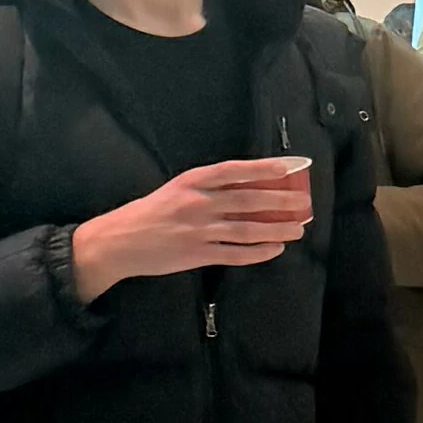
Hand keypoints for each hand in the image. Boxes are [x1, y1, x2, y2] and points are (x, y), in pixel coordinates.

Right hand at [72, 161, 312, 298]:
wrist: (120, 241)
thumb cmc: (149, 213)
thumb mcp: (176, 190)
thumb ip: (207, 189)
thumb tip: (248, 189)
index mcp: (191, 181)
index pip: (233, 170)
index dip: (262, 168)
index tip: (286, 168)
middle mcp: (198, 203)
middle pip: (248, 200)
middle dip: (280, 201)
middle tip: (302, 203)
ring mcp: (199, 230)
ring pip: (248, 229)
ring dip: (276, 229)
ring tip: (297, 229)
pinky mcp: (198, 255)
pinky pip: (236, 254)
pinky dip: (259, 252)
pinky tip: (275, 249)